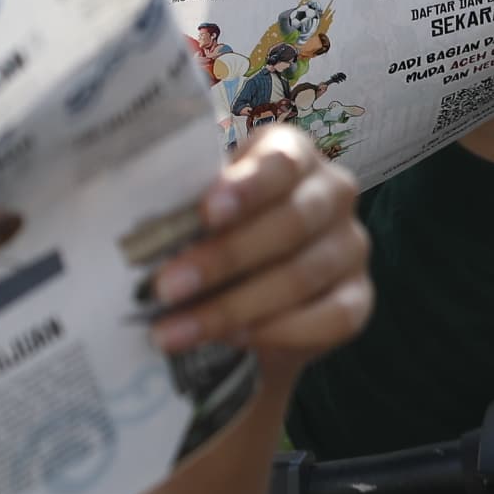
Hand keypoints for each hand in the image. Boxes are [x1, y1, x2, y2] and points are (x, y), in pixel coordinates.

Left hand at [143, 127, 371, 379]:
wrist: (250, 294)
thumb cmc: (214, 232)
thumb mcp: (198, 210)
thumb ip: (183, 209)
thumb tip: (135, 231)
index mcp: (291, 152)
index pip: (280, 162)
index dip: (247, 187)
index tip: (205, 213)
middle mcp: (332, 192)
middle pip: (289, 224)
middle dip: (223, 259)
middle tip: (166, 288)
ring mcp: (351, 246)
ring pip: (301, 276)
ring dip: (234, 307)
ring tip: (176, 330)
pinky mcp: (359, 298)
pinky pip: (330, 319)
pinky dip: (277, 333)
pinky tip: (231, 341)